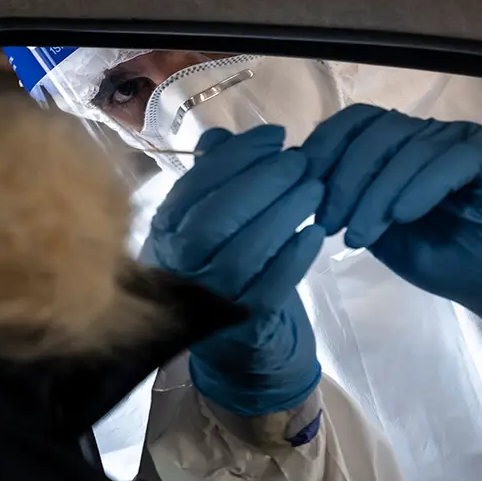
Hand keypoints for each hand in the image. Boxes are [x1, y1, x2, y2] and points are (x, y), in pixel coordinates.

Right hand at [143, 125, 324, 415]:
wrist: (231, 343)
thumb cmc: (220, 265)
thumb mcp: (205, 219)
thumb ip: (211, 177)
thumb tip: (218, 136)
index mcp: (166, 230)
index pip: (195, 185)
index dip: (237, 156)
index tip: (276, 136)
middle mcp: (178, 264)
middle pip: (215, 219)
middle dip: (262, 182)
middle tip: (301, 162)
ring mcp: (208, 297)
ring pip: (243, 253)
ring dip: (283, 215)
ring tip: (315, 190)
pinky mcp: (242, 325)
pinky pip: (270, 288)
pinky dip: (294, 258)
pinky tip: (314, 234)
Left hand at [301, 104, 481, 350]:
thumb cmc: (442, 259)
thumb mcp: (380, 234)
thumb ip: (348, 204)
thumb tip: (300, 182)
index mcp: (399, 145)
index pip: (354, 123)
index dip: (323, 148)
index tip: (303, 191)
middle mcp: (429, 135)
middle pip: (375, 132)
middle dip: (343, 179)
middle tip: (330, 224)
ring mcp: (463, 142)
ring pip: (410, 146)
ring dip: (376, 193)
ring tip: (361, 234)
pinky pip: (453, 160)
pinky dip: (421, 186)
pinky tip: (403, 216)